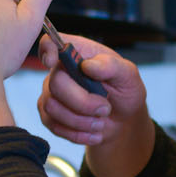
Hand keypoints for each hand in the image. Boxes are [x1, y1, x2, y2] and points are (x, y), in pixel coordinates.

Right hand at [36, 33, 153, 176]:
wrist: (123, 120)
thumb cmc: (124, 92)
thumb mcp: (128, 76)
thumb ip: (112, 66)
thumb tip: (89, 66)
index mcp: (78, 52)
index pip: (51, 43)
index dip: (47, 50)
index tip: (53, 62)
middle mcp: (60, 70)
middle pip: (55, 84)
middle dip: (83, 103)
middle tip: (105, 108)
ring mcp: (52, 92)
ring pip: (52, 107)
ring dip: (81, 121)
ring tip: (100, 122)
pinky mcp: (49, 114)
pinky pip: (53, 125)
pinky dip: (77, 133)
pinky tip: (93, 132)